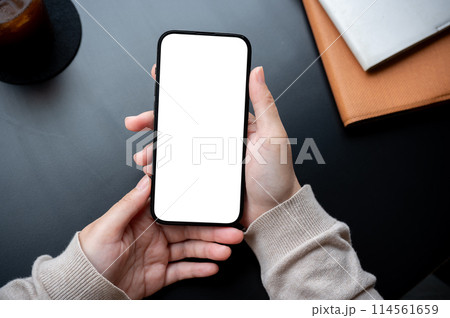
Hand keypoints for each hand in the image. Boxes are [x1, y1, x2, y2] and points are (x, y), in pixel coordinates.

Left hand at [79, 175, 242, 298]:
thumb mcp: (106, 227)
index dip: (196, 209)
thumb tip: (145, 181)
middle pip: (190, 230)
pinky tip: (212, 266)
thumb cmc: (89, 257)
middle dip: (212, 231)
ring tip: (225, 251)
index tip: (214, 207)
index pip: (176, 210)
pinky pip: (183, 270)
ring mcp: (159, 254)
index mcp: (143, 218)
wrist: (84, 289)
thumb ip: (128, 204)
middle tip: (232, 232)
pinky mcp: (159, 273)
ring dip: (210, 249)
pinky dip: (198, 268)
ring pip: (191, 249)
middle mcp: (155, 234)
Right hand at [128, 65, 299, 227]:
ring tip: (144, 157)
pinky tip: (153, 174)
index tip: (159, 81)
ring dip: (153, 149)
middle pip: (179, 125)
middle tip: (135, 121)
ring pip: (174, 148)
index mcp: (231, 125)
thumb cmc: (278, 175)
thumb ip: (264, 103)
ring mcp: (207, 160)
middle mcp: (216, 140)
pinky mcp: (202, 179)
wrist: (274, 213)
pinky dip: (162, 171)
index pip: (201, 104)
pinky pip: (177, 171)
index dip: (178, 94)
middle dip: (153, 121)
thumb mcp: (274, 135)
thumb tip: (256, 72)